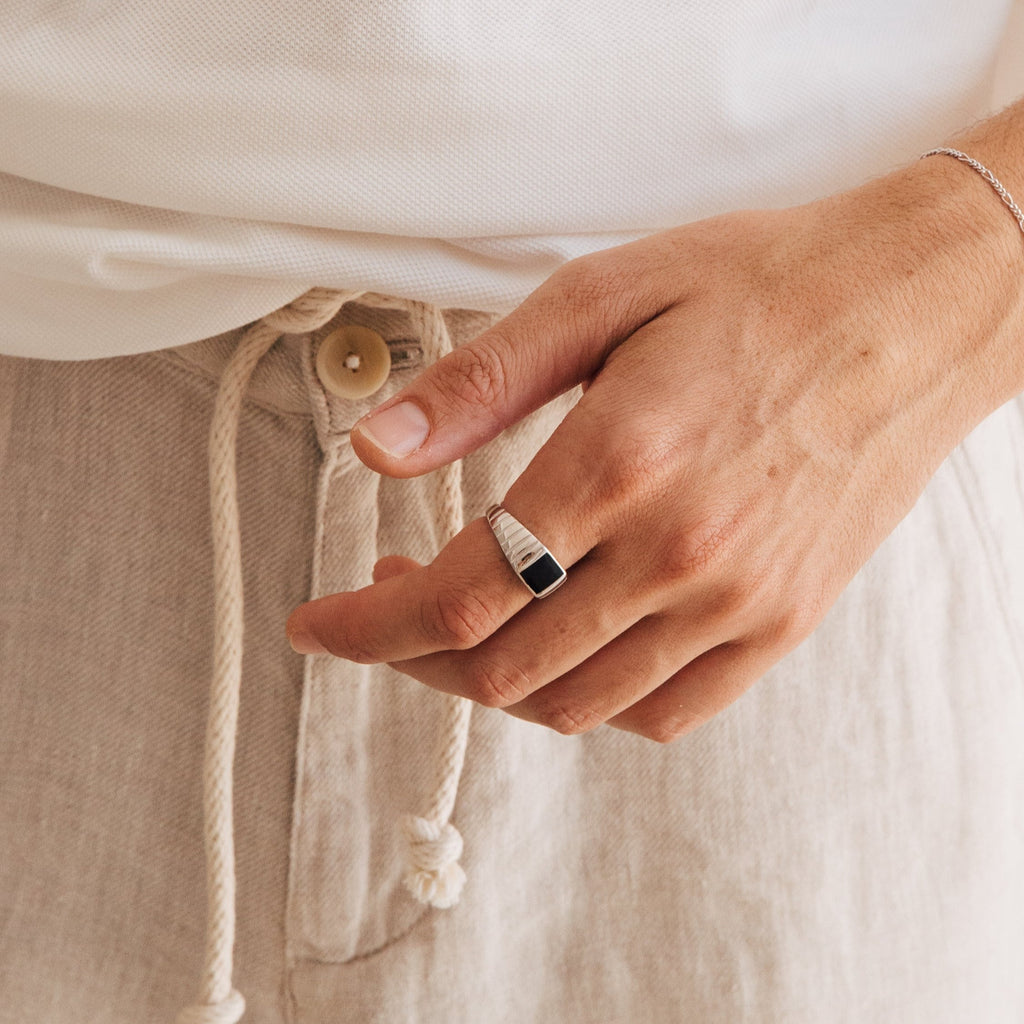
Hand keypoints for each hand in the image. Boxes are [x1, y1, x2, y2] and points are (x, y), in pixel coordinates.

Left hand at [285, 158, 1022, 740]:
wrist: (910, 310)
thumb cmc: (758, 287)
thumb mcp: (601, 297)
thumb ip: (479, 384)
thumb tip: (377, 448)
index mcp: (619, 464)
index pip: (459, 594)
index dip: (367, 626)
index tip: (318, 624)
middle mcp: (679, 553)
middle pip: (503, 666)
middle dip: (412, 656)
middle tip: (382, 607)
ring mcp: (736, 601)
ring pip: (574, 704)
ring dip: (491, 682)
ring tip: (465, 625)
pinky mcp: (779, 622)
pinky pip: (662, 713)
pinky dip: (587, 703)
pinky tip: (564, 648)